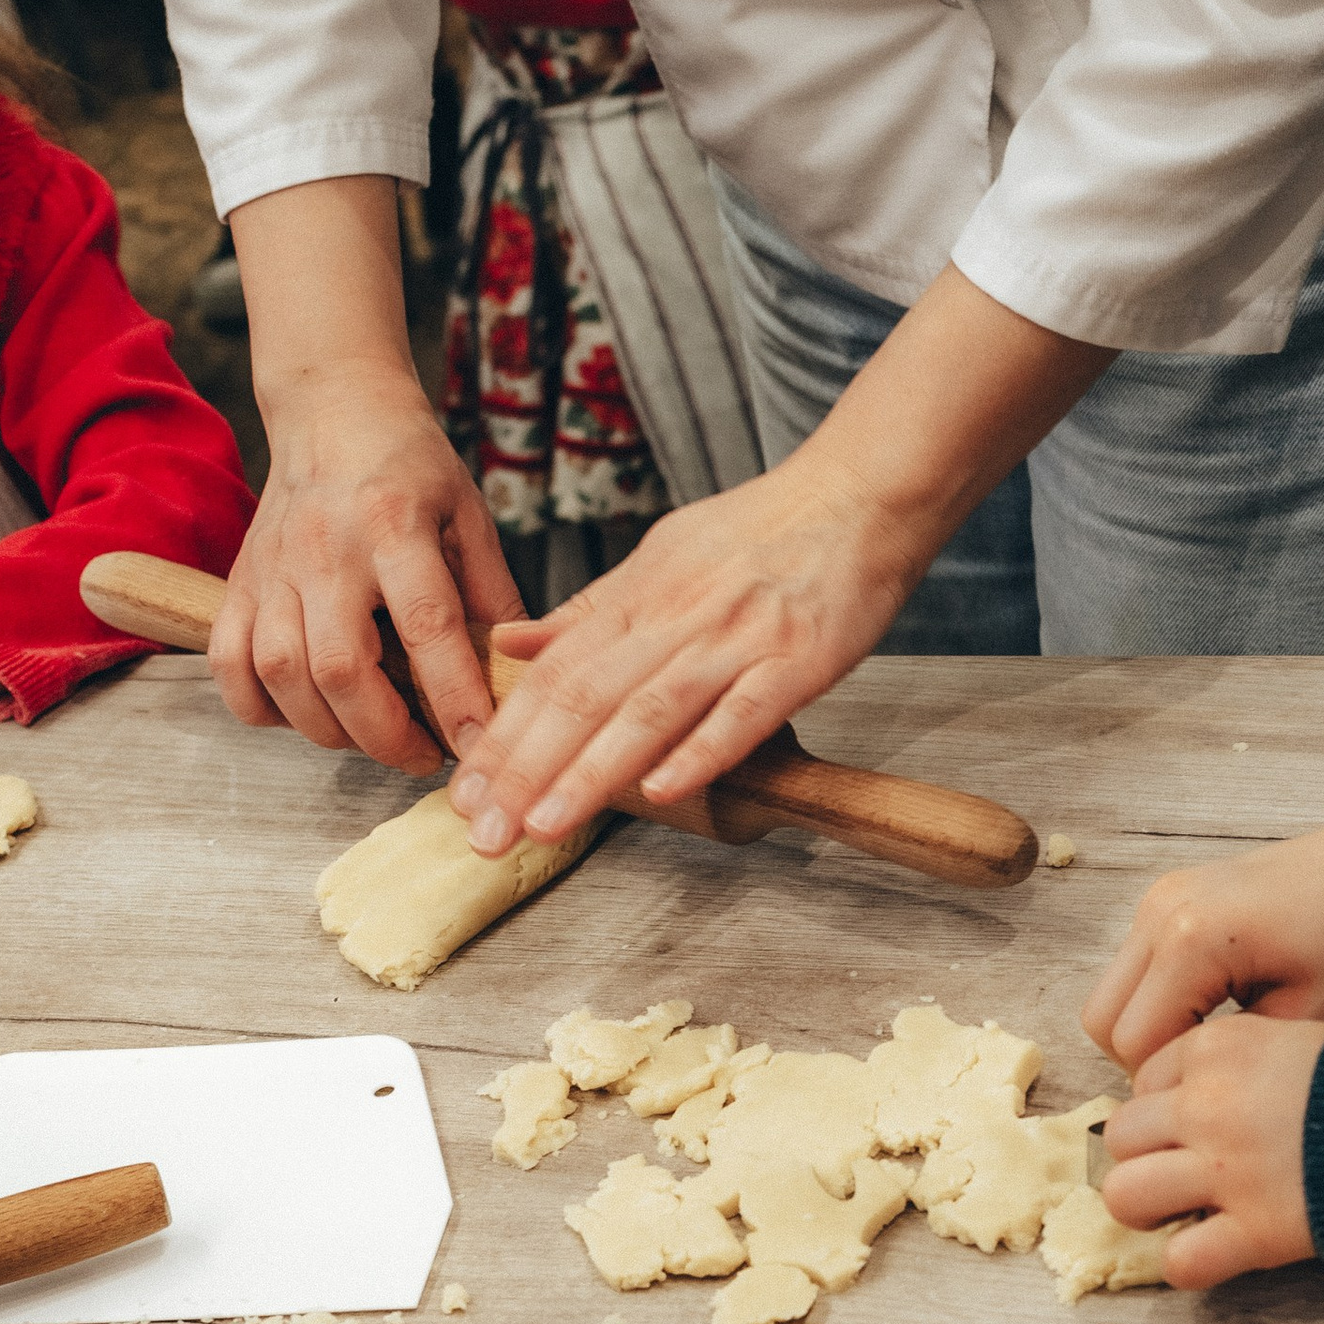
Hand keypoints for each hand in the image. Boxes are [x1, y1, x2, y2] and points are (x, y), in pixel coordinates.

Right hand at [214, 364, 518, 771]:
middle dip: (384, 733)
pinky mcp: (238, 583)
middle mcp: (327, 550)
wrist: (333, 412)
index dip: (452, 694)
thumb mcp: (471, 515)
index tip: (476, 744)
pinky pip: (229, 665)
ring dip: (328, 729)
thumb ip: (494, 594)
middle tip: (423, 754)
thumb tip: (520, 672)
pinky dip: (260, 708)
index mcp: (395, 526)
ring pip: (281, 674)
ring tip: (373, 737)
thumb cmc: (410, 466)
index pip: (426, 624)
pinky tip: (305, 714)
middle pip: (339, 667)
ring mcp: (273, 569)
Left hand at [446, 471, 921, 850]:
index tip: (465, 791)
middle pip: (584, 698)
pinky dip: (701, 752)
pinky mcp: (798, 661)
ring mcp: (736, 640)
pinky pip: (744, 713)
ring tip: (543, 825)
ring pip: (649, 711)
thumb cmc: (763, 530)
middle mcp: (676, 617)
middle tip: (484, 830)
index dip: (504, 735)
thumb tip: (512, 643)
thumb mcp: (661, 552)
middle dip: (526, 770)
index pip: (553, 674)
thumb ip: (590, 609)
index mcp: (638, 593)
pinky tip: (662, 792)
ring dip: (591, 772)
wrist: (858, 492)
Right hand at [1082, 760, 1323, 1071]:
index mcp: (1192, 941)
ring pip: (1110, 993)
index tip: (1215, 1092)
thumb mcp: (1306, 1017)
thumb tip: (1187, 1097)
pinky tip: (1213, 1006)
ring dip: (1146, 1027)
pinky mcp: (1165, 897)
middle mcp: (1159, 913)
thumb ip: (1234, 1062)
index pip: (1134, 1044)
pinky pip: (1134, 967)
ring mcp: (1157, 899)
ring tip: (1212, 1039)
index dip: (1166, 1085)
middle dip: (1141, 1060)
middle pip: (1101, 1020)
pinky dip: (1156, 998)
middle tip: (1204, 1072)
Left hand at [1102, 1012, 1323, 1287]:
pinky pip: (1182, 1261)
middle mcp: (1207, 1104)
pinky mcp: (1256, 1229)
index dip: (1163, 1107)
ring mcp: (1225, 1169)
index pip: (1144, 1079)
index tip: (1190, 1125)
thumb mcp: (1302, 1036)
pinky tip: (1213, 1253)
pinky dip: (1189, 1265)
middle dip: (1141, 1157)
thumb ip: (1244, 1059)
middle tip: (1176, 1173)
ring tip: (1177, 1215)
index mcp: (1217, 1047)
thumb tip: (1210, 1088)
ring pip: (1125, 1194)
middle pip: (1119, 1135)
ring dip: (1146, 1209)